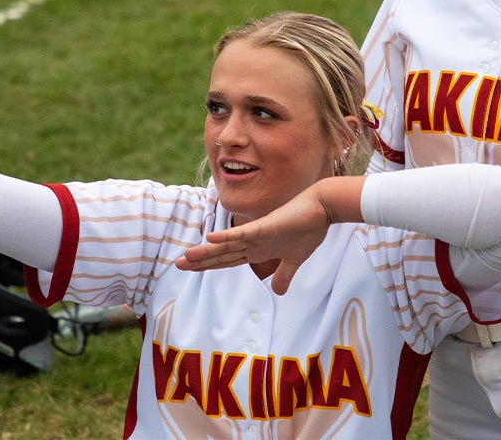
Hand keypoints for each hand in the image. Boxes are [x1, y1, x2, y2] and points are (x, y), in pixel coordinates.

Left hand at [175, 177, 364, 294]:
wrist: (323, 208)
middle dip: (200, 260)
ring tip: (186, 256)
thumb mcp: (294, 261)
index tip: (190, 270)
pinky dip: (227, 237)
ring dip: (207, 251)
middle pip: (221, 254)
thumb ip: (283, 275)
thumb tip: (278, 292)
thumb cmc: (308, 229)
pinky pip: (243, 233)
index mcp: (257, 250)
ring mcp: (258, 234)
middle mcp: (252, 242)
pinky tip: (211, 238)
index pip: (227, 260)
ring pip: (227, 245)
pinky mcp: (266, 226)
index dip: (209, 266)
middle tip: (177, 264)